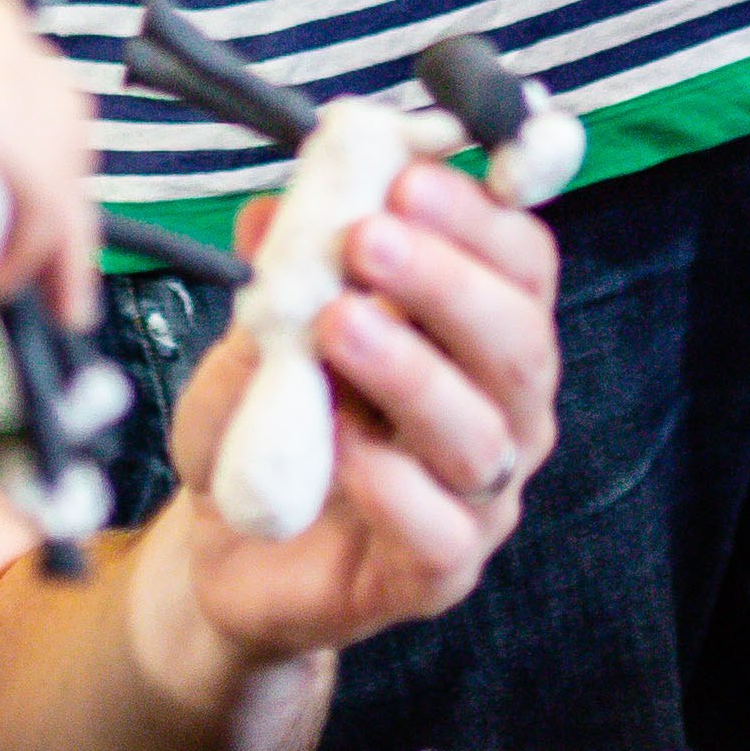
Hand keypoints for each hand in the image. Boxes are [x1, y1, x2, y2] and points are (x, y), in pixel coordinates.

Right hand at [0, 0, 100, 325]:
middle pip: (70, 126)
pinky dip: (35, 248)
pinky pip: (41, 195)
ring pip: (61, 167)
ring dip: (49, 237)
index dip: (56, 160)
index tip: (50, 215)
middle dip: (64, 199)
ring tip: (3, 281)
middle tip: (47, 269)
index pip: (49, 93)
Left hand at [158, 162, 560, 659]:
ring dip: (413, 372)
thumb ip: (278, 274)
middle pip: (520, 342)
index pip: (520, 262)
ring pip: (484, 435)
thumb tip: (274, 212)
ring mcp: (480, 497)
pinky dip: (394, 484)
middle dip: (447, 282)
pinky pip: (441, 532)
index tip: (407, 178)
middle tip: (369, 239)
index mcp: (479, 332)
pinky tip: (344, 445)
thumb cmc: (267, 420)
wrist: (229, 544)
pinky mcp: (438, 572)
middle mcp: (502, 409)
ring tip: (338, 325)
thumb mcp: (257, 331)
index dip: (477, 216)